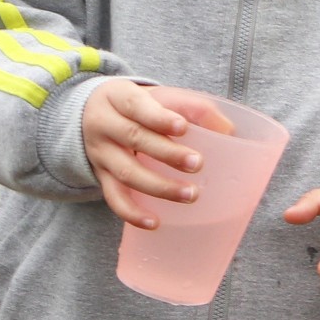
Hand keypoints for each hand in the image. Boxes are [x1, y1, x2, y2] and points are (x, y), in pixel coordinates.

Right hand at [81, 79, 226, 229]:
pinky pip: (114, 197)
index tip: (183, 127)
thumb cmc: (140, 106)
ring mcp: (101, 153)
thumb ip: (193, 107)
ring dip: (159, 186)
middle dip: (167, 153)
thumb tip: (227, 130)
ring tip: (190, 194)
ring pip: (127, 172)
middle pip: (133, 138)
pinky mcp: (102, 177)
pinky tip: (154, 223)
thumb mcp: (160, 96)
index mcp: (119, 97)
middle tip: (197, 163)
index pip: (136, 105)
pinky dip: (132, 213)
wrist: (92, 113)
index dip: (158, 117)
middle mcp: (104, 124)